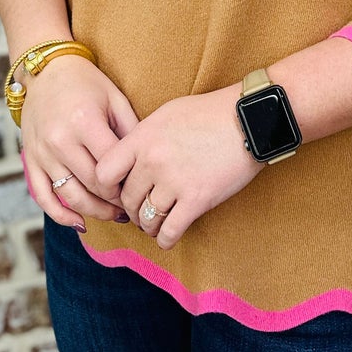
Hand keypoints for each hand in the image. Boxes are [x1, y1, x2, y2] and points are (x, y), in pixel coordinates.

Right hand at [19, 55, 140, 231]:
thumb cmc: (87, 83)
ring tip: (115, 215)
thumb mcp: (115, 99)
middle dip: (116, 200)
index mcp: (84, 121)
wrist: (46, 70)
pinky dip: (61, 215)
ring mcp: (42, 152)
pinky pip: (43, 197)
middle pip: (93, 185)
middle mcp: (60, 139)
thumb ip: (131, 131)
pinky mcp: (30, 160)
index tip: (143, 186)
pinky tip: (80, 222)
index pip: (111, 167)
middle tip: (135, 206)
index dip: (129, 182)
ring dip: (95, 211)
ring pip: (70, 196)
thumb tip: (147, 166)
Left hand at [92, 86, 265, 250]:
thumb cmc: (209, 113)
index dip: (108, 186)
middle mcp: (153, 161)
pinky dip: (165, 239)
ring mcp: (174, 182)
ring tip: (153, 225)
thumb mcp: (167, 114)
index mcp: (143, 137)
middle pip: (126, 198)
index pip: (104, 173)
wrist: (248, 120)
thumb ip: (145, 136)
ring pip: (146, 219)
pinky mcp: (196, 200)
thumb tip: (130, 158)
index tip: (119, 188)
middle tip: (140, 209)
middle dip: (131, 208)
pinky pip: (169, 232)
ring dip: (148, 226)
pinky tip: (167, 236)